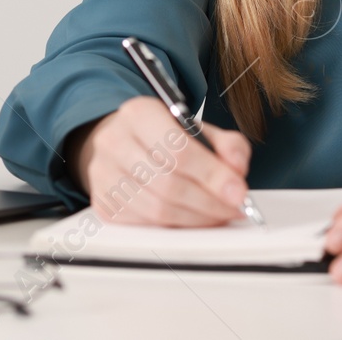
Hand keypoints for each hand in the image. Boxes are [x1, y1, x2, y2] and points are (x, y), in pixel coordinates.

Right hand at [65, 96, 252, 225]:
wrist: (121, 141)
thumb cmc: (162, 136)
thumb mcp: (197, 128)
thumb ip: (226, 144)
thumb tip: (237, 168)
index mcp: (138, 113)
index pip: (177, 149)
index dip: (211, 175)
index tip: (238, 192)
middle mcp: (114, 142)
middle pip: (168, 183)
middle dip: (209, 202)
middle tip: (234, 208)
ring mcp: (103, 175)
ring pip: (157, 210)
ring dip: (196, 219)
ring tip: (219, 215)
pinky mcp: (103, 204)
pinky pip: (146, 225)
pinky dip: (177, 227)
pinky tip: (194, 220)